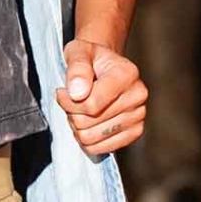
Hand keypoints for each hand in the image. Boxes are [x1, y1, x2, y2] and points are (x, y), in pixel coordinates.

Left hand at [55, 39, 147, 157]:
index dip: (68, 102)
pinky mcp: (135, 132)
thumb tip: (78, 92)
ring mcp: (139, 116)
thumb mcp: (78, 52)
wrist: (104, 67)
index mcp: (127, 74)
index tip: (62, 92)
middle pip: (89, 122)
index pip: (91, 104)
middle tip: (72, 102)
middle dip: (72, 114)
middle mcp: (138, 95)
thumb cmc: (90, 59)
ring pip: (92, 138)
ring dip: (78, 127)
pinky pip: (100, 149)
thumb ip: (77, 68)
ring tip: (80, 111)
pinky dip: (87, 140)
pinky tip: (87, 124)